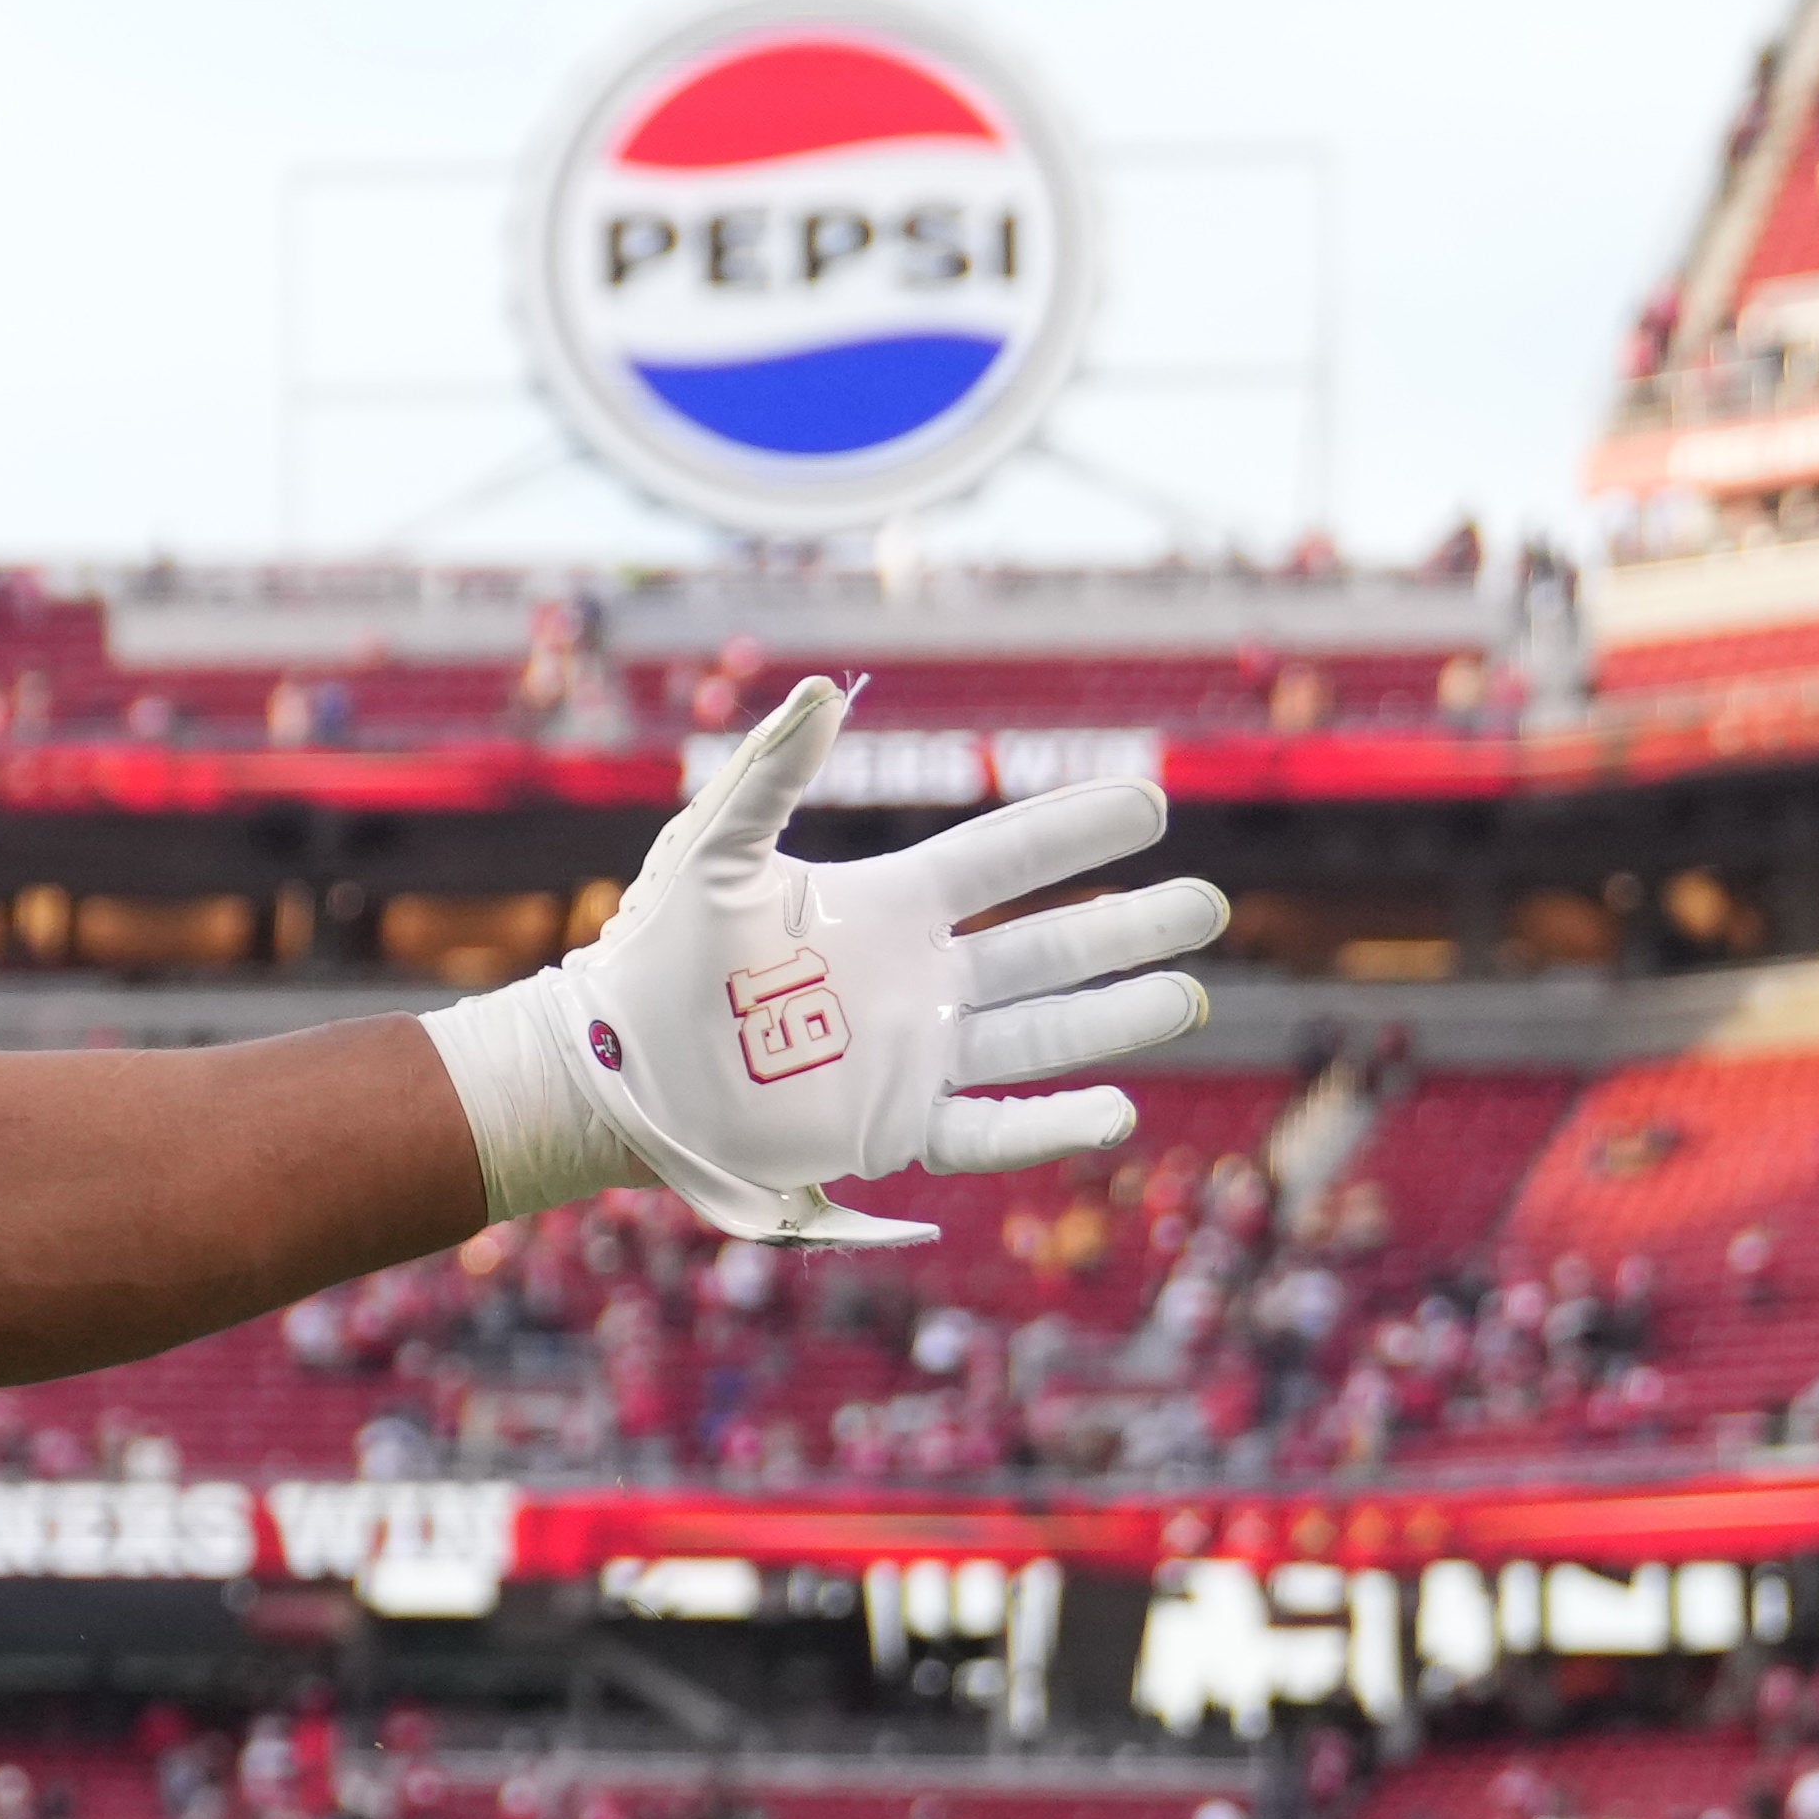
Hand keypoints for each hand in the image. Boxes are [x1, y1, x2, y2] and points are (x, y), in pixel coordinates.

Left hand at [442, 678, 1227, 1248]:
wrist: (610, 1065)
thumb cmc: (651, 953)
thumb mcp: (710, 850)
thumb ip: (772, 770)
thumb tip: (828, 690)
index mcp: (887, 909)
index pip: (1004, 862)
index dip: (1074, 832)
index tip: (1150, 804)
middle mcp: (916, 981)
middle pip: (1049, 949)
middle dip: (1127, 928)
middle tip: (1208, 907)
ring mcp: (911, 1056)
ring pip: (1041, 1034)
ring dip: (1116, 1015)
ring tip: (1189, 994)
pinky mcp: (888, 1127)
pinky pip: (988, 1128)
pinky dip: (1051, 1126)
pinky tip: (1115, 1109)